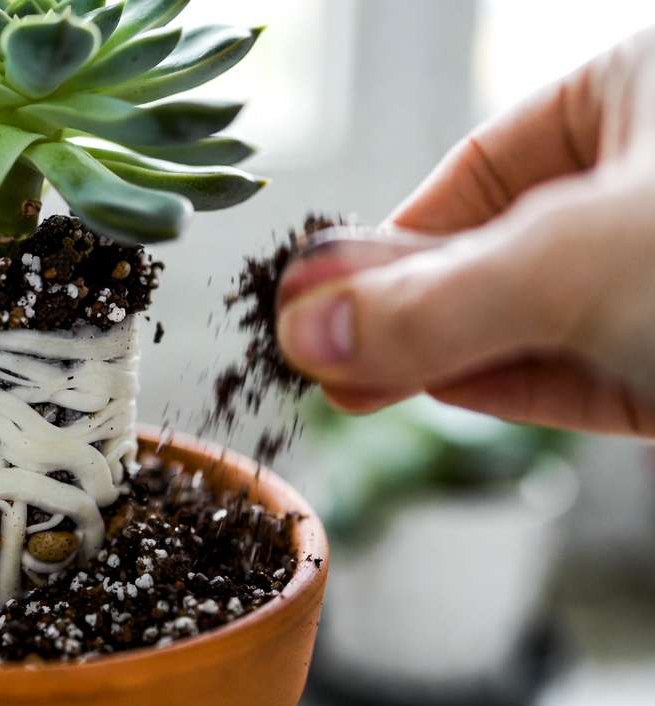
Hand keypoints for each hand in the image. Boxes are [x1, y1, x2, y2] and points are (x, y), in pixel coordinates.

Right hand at [277, 28, 654, 436]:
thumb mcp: (578, 262)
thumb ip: (434, 300)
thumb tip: (306, 331)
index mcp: (640, 93)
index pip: (482, 162)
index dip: (394, 234)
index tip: (327, 295)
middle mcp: (645, 184)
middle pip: (496, 247)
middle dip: (405, 308)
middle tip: (322, 352)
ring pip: (532, 313)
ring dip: (439, 355)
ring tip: (349, 384)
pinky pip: (576, 364)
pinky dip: (502, 386)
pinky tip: (428, 392)